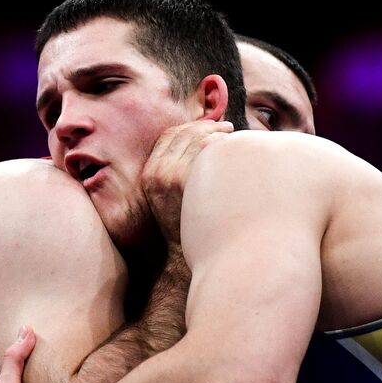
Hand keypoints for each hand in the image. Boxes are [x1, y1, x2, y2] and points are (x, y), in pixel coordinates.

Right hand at [140, 119, 232, 245]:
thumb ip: (174, 175)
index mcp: (149, 173)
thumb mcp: (168, 200)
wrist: (183, 257)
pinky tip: (233, 150)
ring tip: (231, 137)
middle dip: (207, 126)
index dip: (190, 126)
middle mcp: (156, 172)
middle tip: (226, 128)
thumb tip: (197, 150)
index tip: (208, 126)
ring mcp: (170, 176)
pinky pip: (207, 151)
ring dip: (217, 134)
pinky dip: (221, 145)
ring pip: (197, 140)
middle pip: (184, 134)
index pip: (168, 136)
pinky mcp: (187, 182)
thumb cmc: (185, 228)